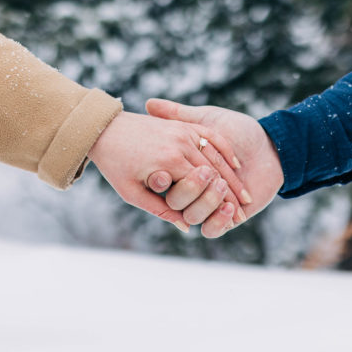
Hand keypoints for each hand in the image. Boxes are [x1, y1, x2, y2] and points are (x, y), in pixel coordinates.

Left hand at [87, 111, 248, 232]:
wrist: (104, 129)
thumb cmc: (114, 164)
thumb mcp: (132, 192)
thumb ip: (160, 209)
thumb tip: (186, 226)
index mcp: (168, 163)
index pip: (204, 186)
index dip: (220, 203)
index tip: (234, 218)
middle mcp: (180, 144)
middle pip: (215, 172)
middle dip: (232, 192)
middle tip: (246, 209)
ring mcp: (183, 132)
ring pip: (216, 156)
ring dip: (233, 176)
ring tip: (245, 193)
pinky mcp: (183, 125)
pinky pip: (211, 136)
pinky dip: (226, 150)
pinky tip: (236, 165)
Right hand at [145, 99, 283, 237]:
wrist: (270, 146)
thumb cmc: (240, 130)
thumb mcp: (207, 118)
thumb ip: (178, 113)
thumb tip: (148, 103)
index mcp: (182, 169)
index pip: (163, 181)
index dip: (162, 179)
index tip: (165, 172)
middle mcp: (191, 189)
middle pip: (177, 200)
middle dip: (190, 189)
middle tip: (206, 174)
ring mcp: (207, 205)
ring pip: (193, 216)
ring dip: (207, 202)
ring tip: (222, 184)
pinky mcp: (224, 219)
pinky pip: (213, 230)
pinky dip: (218, 221)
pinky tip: (230, 208)